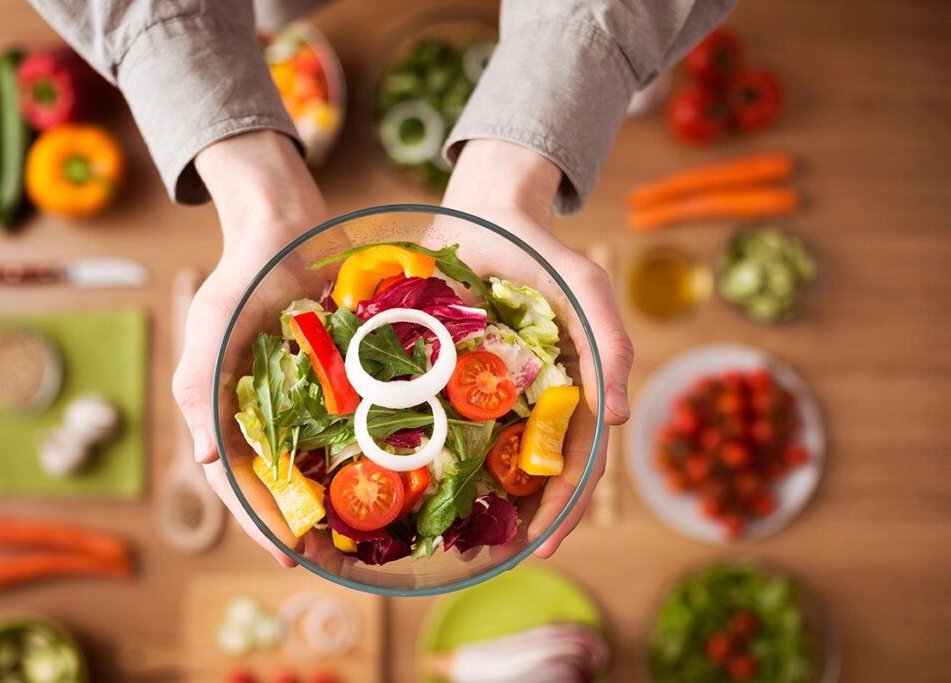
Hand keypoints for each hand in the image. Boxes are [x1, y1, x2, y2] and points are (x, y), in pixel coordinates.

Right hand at [172, 131, 325, 565]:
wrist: (287, 223)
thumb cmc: (244, 273)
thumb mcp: (213, 326)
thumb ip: (201, 389)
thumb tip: (203, 459)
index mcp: (224, 410)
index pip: (238, 483)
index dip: (261, 523)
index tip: (291, 556)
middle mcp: (264, 412)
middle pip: (282, 485)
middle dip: (305, 526)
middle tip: (338, 562)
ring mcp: (303, 399)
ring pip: (318, 464)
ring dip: (337, 502)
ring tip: (366, 540)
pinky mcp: (338, 380)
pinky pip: (352, 427)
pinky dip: (366, 455)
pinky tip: (393, 479)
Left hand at [442, 140, 633, 557]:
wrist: (488, 210)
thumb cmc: (546, 253)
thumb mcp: (588, 289)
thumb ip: (611, 344)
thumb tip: (621, 420)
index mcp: (568, 392)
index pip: (574, 462)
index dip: (563, 508)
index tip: (544, 546)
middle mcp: (527, 401)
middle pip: (528, 472)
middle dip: (520, 518)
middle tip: (495, 558)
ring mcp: (485, 391)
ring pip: (482, 456)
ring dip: (475, 499)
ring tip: (453, 539)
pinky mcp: (443, 374)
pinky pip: (436, 419)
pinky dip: (430, 451)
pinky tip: (410, 480)